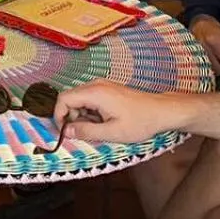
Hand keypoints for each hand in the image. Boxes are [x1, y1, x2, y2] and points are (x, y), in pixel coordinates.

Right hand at [54, 81, 178, 144]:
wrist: (161, 111)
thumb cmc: (139, 122)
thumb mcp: (112, 132)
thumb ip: (87, 131)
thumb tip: (66, 131)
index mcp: (94, 93)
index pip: (63, 99)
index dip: (59, 116)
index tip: (65, 132)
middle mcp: (96, 85)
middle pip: (70, 98)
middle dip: (71, 117)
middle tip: (83, 133)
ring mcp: (102, 86)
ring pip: (79, 99)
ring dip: (81, 116)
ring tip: (97, 129)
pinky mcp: (107, 90)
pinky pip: (90, 99)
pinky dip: (90, 112)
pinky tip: (104, 122)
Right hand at [189, 15, 219, 78]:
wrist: (199, 24)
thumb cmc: (216, 30)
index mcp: (214, 42)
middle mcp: (205, 48)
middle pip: (219, 68)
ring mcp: (198, 53)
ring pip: (212, 70)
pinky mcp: (194, 57)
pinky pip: (206, 68)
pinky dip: (212, 69)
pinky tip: (216, 65)